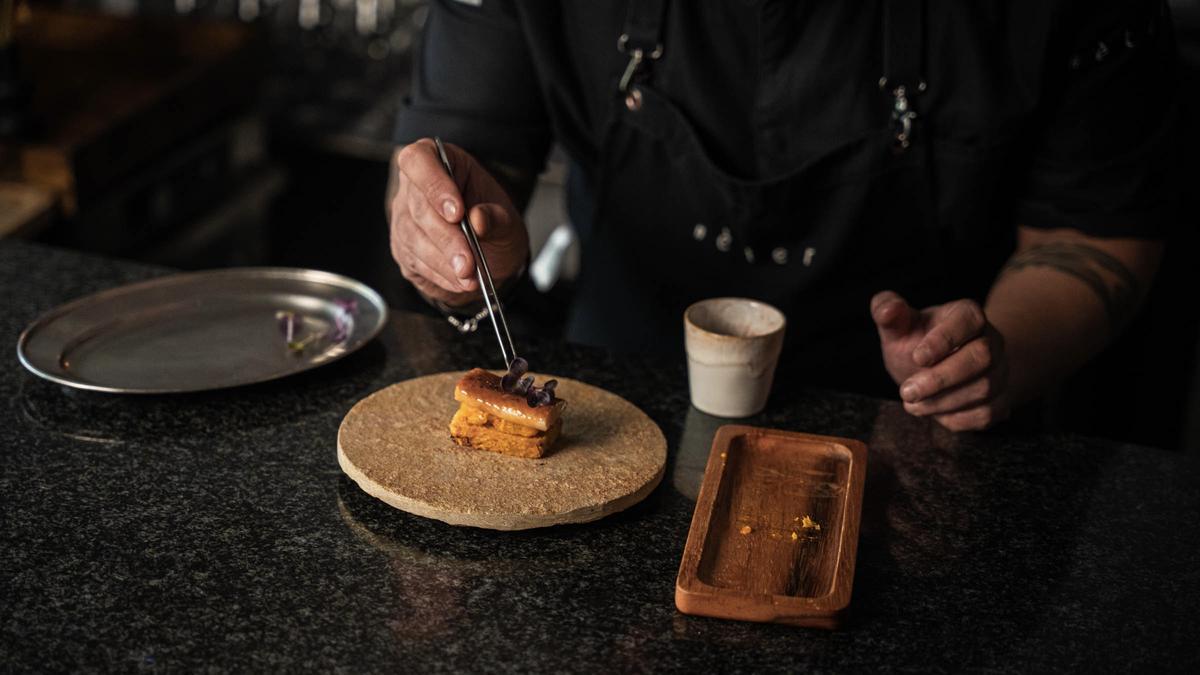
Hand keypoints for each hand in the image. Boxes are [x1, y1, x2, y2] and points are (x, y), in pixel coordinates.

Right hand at [389, 139, 528, 306]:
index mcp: (440, 162)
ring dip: (443, 261)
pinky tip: (459, 280)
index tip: (457, 212)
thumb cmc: (494, 225)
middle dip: (447, 238)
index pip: (419, 160)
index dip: (434, 185)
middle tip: (469, 261)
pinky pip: (415, 262)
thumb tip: (479, 219)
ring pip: (414, 239)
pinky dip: (440, 274)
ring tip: (469, 275)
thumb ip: (497, 217)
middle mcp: (414, 188)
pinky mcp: (402, 248)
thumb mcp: (507, 220)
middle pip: (418, 208)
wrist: (490, 256)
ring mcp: (404, 219)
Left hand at [870, 291, 1010, 430]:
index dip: (944, 340)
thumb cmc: (916, 343)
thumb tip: (887, 309)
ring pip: (984, 389)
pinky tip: (934, 412)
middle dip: (941, 378)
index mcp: (968, 315)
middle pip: (981, 358)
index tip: (916, 357)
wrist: (936, 370)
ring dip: (943, 402)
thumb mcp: (898, 327)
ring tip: (912, 403)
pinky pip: (986, 413)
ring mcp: (999, 372)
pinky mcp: (999, 400)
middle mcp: (991, 341)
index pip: (968, 321)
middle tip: (907, 391)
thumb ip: (887, 312)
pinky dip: (956, 419)